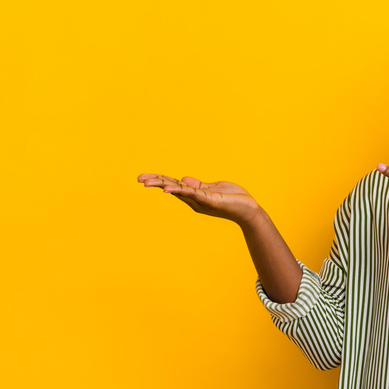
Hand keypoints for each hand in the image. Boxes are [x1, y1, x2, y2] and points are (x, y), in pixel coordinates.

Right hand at [137, 173, 260, 225]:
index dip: (159, 180)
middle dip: (155, 182)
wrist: (249, 210)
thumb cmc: (234, 198)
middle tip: (138, 179)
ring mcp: (200, 200)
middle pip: (171, 188)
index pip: (173, 185)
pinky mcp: (209, 200)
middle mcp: (194, 200)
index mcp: (194, 195)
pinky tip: (167, 190)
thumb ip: (199, 186)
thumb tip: (183, 179)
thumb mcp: (213, 188)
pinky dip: (179, 191)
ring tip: (147, 182)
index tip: (143, 178)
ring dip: (162, 185)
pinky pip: (192, 194)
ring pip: (178, 190)